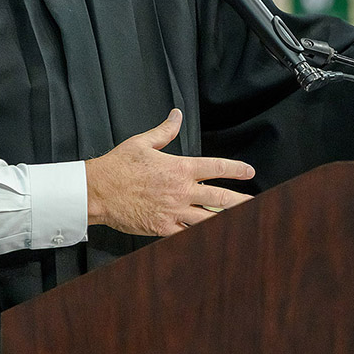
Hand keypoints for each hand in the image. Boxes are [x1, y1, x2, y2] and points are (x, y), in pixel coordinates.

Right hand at [85, 108, 253, 235]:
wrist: (97, 191)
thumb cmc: (118, 166)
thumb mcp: (142, 142)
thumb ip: (165, 130)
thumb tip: (176, 114)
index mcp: (179, 168)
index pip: (216, 168)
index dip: (236, 170)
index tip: (249, 172)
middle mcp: (181, 191)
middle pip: (220, 198)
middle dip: (241, 201)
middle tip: (256, 203)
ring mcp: (173, 212)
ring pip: (209, 219)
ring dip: (227, 220)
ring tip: (243, 223)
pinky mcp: (162, 229)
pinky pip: (188, 235)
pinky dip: (202, 236)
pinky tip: (214, 238)